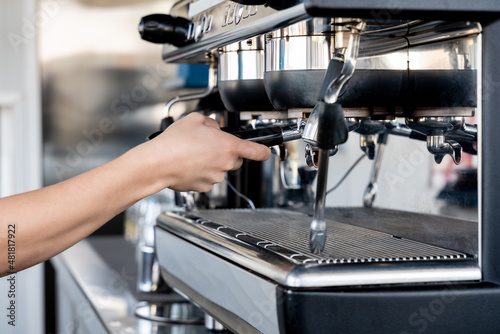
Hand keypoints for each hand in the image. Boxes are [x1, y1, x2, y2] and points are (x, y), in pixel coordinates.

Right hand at [144, 113, 270, 191]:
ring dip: (212, 162)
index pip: (257, 151)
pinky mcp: (204, 187)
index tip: (266, 151)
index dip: (264, 151)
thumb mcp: (195, 120)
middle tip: (209, 145)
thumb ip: (212, 123)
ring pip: (221, 169)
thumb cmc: (175, 142)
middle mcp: (225, 164)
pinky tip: (189, 164)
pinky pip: (208, 178)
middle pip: (235, 159)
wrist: (158, 163)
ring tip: (193, 153)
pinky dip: (202, 172)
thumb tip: (214, 128)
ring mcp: (215, 177)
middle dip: (227, 152)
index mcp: (228, 146)